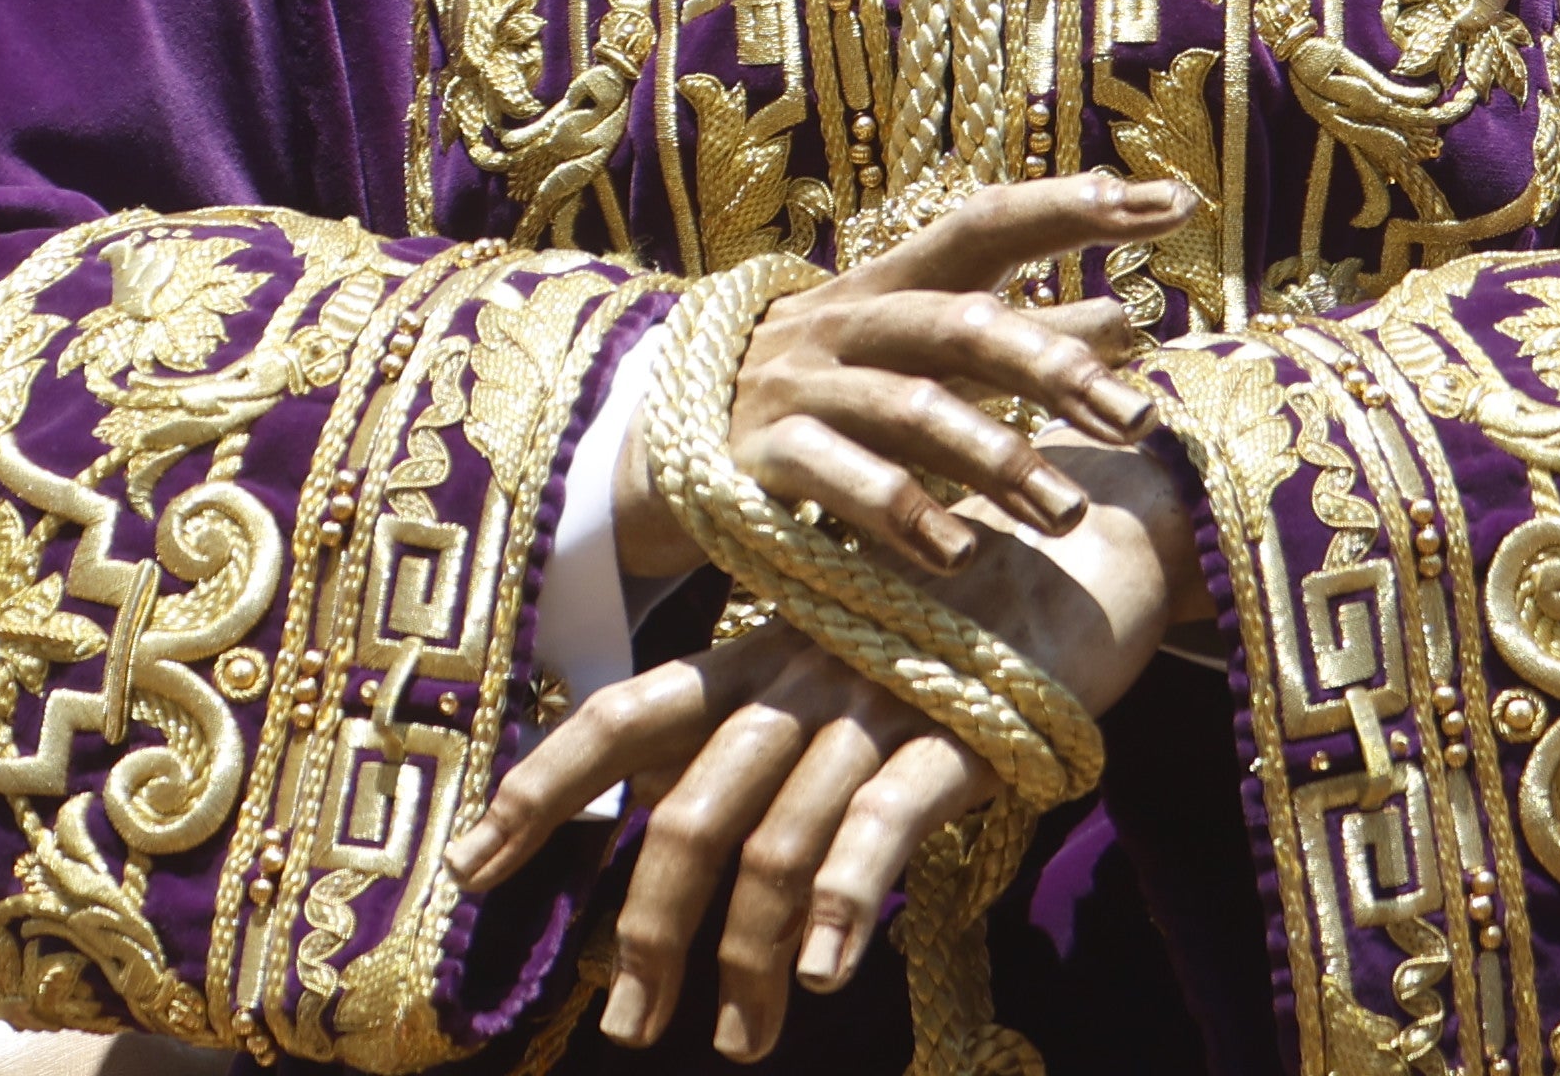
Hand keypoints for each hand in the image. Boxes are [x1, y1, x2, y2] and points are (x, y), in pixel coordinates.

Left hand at [468, 437, 1196, 1061]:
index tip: (470, 869)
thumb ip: (759, 726)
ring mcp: (877, 698)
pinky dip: (844, 897)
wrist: (1089, 533)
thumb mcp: (836, 656)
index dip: (542, 787)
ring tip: (739, 1039)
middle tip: (627, 1024)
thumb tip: (671, 816)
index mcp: (758, 655)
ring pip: (776, 836)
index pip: (623, 716)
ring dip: (746, 954)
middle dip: (647, 924)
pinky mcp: (961, 724)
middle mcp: (800, 673)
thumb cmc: (955, 610)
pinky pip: (883, 819)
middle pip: (690, 806)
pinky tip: (824, 973)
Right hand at [626, 172, 1185, 595]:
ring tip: (1067, 513)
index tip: (1172, 203)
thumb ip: (1018, 337)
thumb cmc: (829, 393)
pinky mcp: (760, 458)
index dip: (1072, 208)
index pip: (986, 225)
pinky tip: (961, 555)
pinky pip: (837, 481)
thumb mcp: (917, 355)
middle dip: (1054, 365)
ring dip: (997, 460)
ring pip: (911, 408)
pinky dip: (902, 516)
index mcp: (893, 283)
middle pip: (960, 324)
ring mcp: (800, 387)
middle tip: (1137, 418)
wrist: (664, 444)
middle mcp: (848, 320)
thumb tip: (1128, 315)